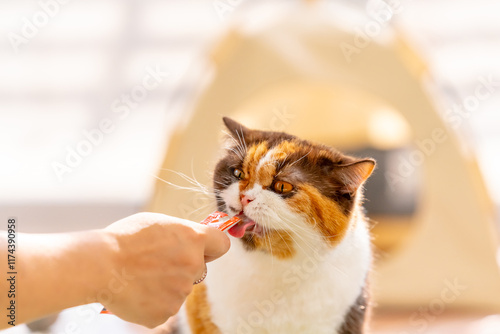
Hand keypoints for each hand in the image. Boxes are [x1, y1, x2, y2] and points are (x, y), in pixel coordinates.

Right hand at [100, 212, 229, 327]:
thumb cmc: (124, 239)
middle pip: (198, 268)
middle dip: (183, 266)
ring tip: (140, 275)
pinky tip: (137, 290)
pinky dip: (153, 301)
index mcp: (193, 239)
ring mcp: (181, 292)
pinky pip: (165, 306)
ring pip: (180, 288)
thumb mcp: (158, 222)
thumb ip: (181, 233)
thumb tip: (190, 242)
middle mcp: (193, 265)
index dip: (212, 247)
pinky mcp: (166, 312)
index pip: (221, 244)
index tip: (204, 248)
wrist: (100, 266)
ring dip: (166, 284)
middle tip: (156, 262)